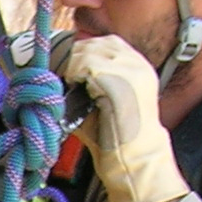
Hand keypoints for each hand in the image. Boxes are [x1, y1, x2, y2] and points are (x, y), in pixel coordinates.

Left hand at [61, 35, 188, 201]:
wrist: (133, 158)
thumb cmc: (115, 136)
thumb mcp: (106, 101)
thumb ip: (91, 82)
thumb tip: (62, 71)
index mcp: (139, 66)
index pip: (107, 43)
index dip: (84, 53)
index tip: (71, 71)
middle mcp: (137, 63)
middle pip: (95, 43)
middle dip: (75, 59)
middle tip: (66, 79)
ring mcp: (130, 69)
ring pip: (87, 51)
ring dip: (72, 68)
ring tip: (71, 87)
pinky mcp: (118, 80)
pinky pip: (86, 65)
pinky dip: (74, 76)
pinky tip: (74, 91)